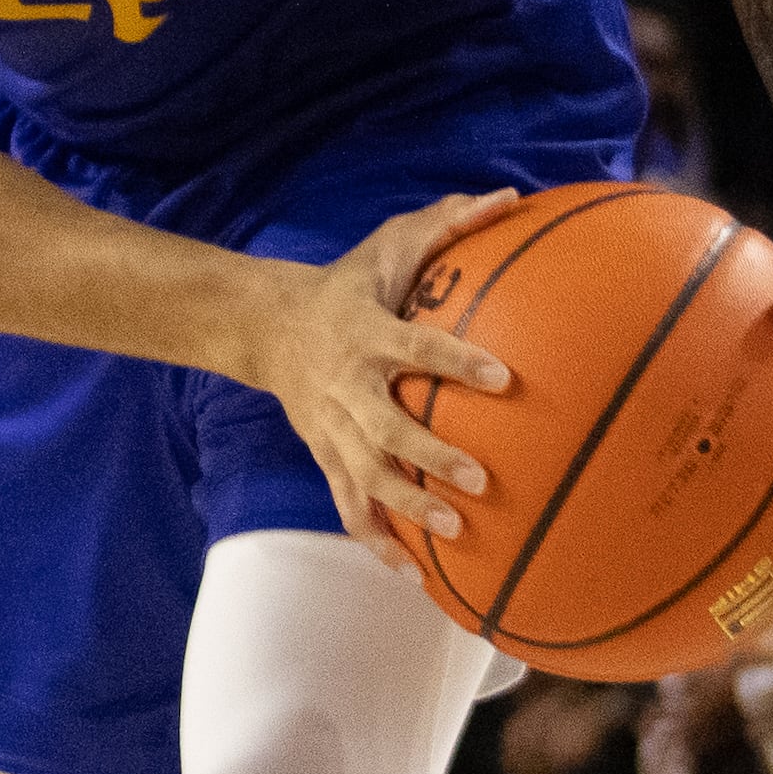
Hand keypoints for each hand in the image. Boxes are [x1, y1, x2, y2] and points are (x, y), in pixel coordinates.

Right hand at [235, 188, 522, 570]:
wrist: (261, 325)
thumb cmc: (344, 284)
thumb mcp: (386, 246)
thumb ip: (446, 224)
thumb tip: (511, 197)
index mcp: (364, 333)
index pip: (413, 346)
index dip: (454, 362)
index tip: (503, 377)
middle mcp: (346, 385)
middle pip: (385, 427)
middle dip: (429, 456)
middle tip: (480, 479)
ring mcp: (332, 427)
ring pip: (365, 474)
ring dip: (406, 507)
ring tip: (453, 531)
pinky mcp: (325, 454)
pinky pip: (349, 504)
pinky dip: (376, 541)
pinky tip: (415, 576)